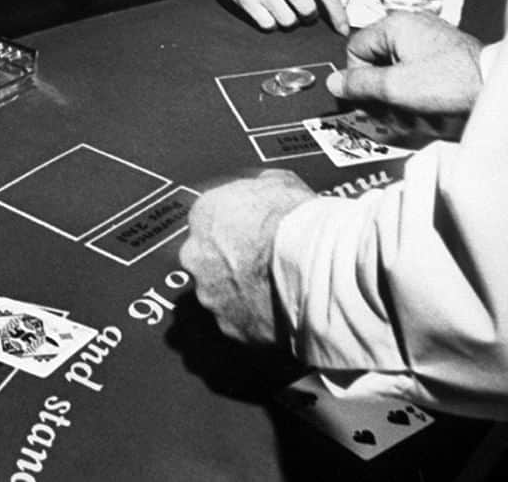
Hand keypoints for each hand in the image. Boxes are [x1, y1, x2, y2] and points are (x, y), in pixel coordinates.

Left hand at [179, 170, 314, 343]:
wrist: (311, 261)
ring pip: (218, 294)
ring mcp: (210, 293)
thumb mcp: (279, 181)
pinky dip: (253, 319)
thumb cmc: (296, 219)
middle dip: (227, 263)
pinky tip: (276, 310)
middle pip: (206, 260)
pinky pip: (238, 322)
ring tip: (271, 289)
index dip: (232, 229)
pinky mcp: (229, 326)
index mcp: (203, 214)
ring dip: (238, 293)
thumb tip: (262, 188)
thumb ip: (258, 187)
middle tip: (258, 263)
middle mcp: (197, 255)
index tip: (249, 235)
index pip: (208, 222)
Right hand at [188, 0, 349, 33]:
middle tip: (300, 9)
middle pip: (308, 11)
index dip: (338, 14)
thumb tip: (330, 2)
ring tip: (279, 6)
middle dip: (307, 16)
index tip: (343, 29)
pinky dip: (269, 21)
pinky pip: (268, 24)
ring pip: (288, 22)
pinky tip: (265, 9)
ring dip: (287, 19)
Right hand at [326, 11, 484, 117]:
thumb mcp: (396, 87)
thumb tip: (334, 83)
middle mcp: (410, 28)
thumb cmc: (452, 82)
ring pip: (396, 75)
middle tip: (391, 114)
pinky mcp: (442, 58)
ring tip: (416, 117)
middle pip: (375, 64)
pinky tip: (429, 112)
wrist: (497, 88)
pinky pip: (416, 77)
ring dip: (401, 101)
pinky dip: (418, 96)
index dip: (358, 79)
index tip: (368, 100)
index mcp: (395, 25)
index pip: (355, 50)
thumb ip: (360, 84)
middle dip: (382, 95)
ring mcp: (428, 42)